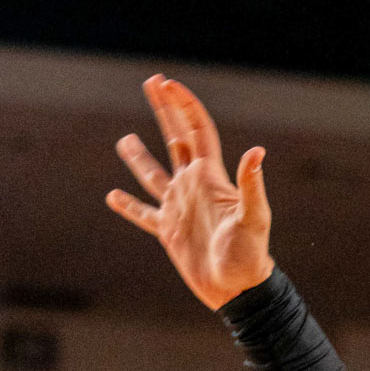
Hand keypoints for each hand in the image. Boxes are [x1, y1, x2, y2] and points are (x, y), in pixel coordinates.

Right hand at [106, 76, 273, 311]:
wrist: (238, 288)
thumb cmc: (250, 255)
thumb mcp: (254, 217)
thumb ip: (251, 184)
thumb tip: (256, 152)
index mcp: (210, 177)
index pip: (196, 130)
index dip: (184, 105)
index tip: (167, 83)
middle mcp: (193, 186)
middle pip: (175, 138)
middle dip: (164, 110)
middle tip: (152, 82)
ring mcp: (179, 208)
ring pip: (154, 175)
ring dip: (139, 157)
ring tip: (124, 139)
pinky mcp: (169, 232)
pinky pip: (144, 214)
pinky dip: (128, 206)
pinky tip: (112, 196)